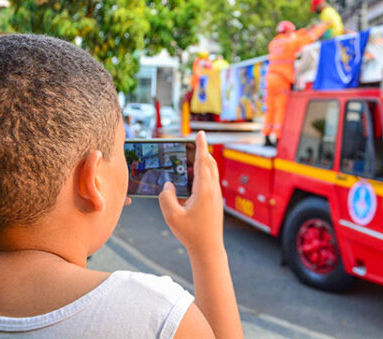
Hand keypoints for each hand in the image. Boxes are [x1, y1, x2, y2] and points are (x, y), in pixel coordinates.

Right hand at [159, 131, 222, 256]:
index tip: (200, 133)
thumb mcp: (172, 216)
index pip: (202, 162)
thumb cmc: (191, 234)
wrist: (208, 249)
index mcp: (204, 190)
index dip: (200, 146)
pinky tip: (197, 175)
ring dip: (205, 161)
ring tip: (197, 154)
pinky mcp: (215, 202)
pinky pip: (211, 181)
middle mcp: (212, 190)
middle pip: (209, 164)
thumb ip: (166, 197)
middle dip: (203, 150)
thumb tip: (168, 186)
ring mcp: (216, 196)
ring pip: (212, 172)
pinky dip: (205, 172)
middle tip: (196, 140)